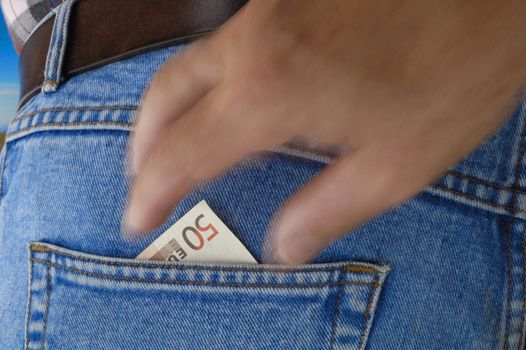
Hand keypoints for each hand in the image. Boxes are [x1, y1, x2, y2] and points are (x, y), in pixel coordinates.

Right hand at [125, 0, 525, 263]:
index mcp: (272, 91)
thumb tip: (284, 245)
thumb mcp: (396, 163)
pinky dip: (204, 82)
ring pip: (186, 63)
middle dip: (143, 146)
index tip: (137, 218)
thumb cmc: (454, 69)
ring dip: (167, 111)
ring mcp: (265, 14)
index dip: (151, 193)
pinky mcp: (284, 0)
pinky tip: (225, 102)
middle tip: (143, 181)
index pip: (182, 153)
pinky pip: (221, 46)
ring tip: (170, 147)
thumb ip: (327, 210)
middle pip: (164, 97)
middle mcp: (253, 45)